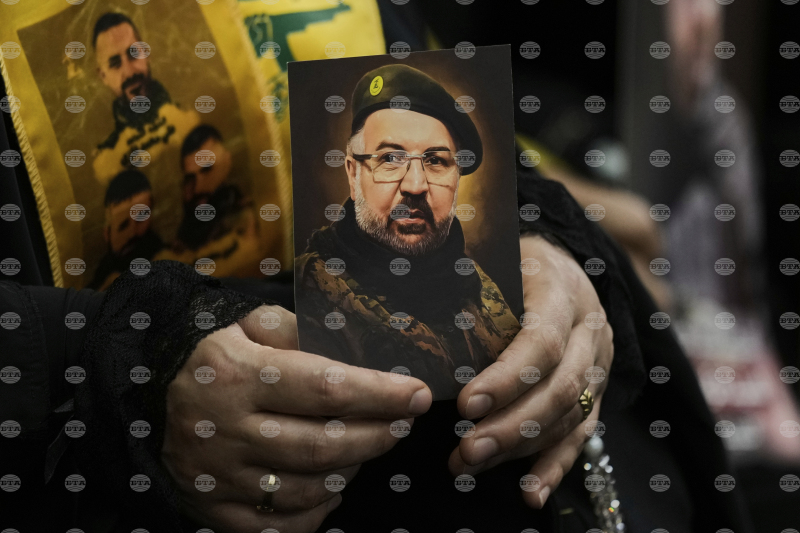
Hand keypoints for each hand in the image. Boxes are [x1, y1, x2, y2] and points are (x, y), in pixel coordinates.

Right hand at [161, 305, 432, 532]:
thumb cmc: (217, 360)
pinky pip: (281, 524)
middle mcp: (228, 430)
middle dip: (378, 436)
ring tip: (367, 446)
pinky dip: (318, 509)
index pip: (325, 388)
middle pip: (323, 446)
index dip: (380, 393)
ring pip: (308, 489)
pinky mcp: (215, 511)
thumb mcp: (249, 325)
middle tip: (404, 422)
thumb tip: (356, 345)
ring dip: (352, 471)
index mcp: (238, 375)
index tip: (417, 393)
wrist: (149, 403)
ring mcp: (220, 477)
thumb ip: (298, 328)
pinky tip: (332, 486)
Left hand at [448, 234, 612, 507]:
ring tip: (469, 465)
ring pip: (568, 416)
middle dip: (511, 426)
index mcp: (561, 290)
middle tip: (465, 451)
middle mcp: (589, 329)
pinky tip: (529, 492)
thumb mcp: (494, 258)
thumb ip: (465, 284)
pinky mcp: (597, 390)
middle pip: (560, 388)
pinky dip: (554, 466)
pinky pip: (581, 434)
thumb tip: (401, 311)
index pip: (542, 341)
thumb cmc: (513, 262)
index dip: (507, 378)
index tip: (466, 404)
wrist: (562, 265)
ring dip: (519, 448)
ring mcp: (598, 363)